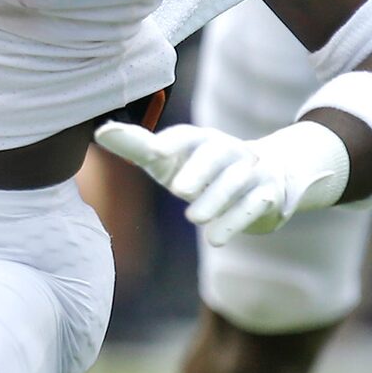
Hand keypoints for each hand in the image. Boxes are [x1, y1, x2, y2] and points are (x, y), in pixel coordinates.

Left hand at [95, 117, 349, 244]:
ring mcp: (253, 172)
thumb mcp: (170, 161)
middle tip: (178, 189)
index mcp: (202, 140)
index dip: (173, 142)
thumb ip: (139, 148)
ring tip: (193, 218)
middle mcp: (230, 151)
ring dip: (216, 198)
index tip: (154, 151)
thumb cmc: (203, 170)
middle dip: (200, 169)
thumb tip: (102, 131)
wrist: (268, 179)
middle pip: (217, 153)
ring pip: (237, 180)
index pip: (189, 136)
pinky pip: (256, 204)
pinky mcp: (270, 195)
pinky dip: (236, 220)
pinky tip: (215, 240)